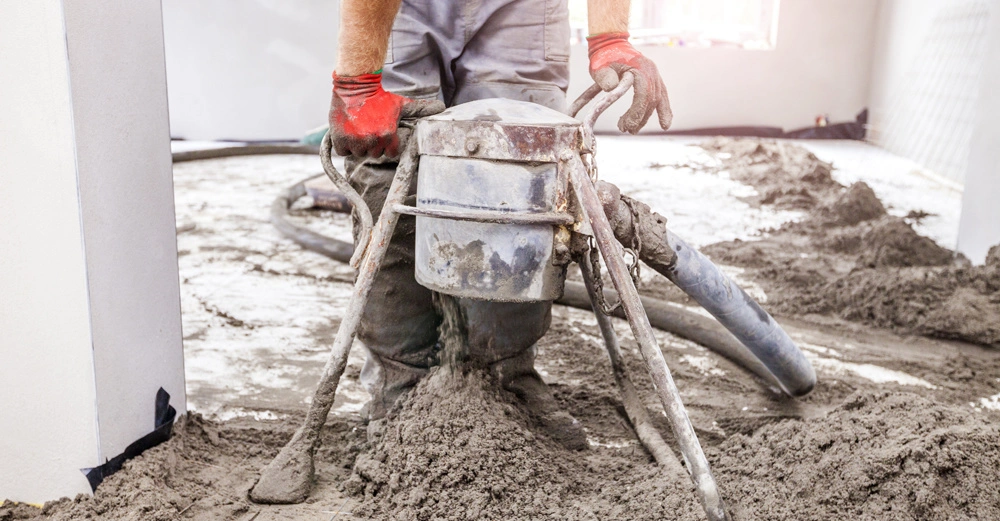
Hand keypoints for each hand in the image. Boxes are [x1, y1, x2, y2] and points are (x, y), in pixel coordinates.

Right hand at [328, 72, 443, 157]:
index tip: (381, 132)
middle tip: (368, 127)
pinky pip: (343, 152)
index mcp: (388, 135)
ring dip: (357, 144)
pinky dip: (343, 144)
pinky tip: (348, 131)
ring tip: (358, 127)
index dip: (386, 144)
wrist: (355, 86)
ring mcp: (356, 141)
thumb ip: (420, 109)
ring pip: (358, 153)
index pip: (389, 153)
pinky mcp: (340, 139)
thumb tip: (442, 107)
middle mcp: (372, 140)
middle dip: (371, 144)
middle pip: (374, 154)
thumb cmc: (380, 97)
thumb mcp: (401, 104)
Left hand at [587, 32, 671, 133]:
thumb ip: (605, 77)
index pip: (644, 94)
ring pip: (658, 100)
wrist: (611, 44)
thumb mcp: (600, 66)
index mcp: (640, 67)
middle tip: (625, 129)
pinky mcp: (654, 79)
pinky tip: (665, 124)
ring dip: (646, 117)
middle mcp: (651, 71)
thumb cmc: (604, 57)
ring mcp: (654, 75)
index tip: (626, 125)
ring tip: (633, 130)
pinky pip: (662, 96)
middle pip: (651, 100)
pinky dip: (664, 110)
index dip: (637, 112)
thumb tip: (611, 88)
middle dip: (639, 118)